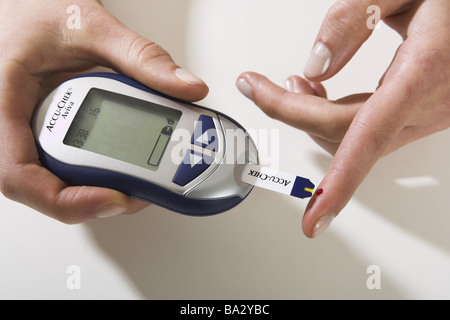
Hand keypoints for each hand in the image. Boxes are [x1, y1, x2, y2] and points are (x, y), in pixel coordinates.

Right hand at [0, 0, 207, 222]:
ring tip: (140, 177)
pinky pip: (66, 163)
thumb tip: (185, 88)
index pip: (18, 174)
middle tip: (141, 189)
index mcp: (5, 102)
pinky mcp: (46, 131)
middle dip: (95, 197)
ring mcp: (28, 132)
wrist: (27, 6)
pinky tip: (125, 160)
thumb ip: (141, 56)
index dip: (65, 200)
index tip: (114, 198)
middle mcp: (12, 125)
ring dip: (99, 186)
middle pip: (44, 187)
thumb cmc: (38, 12)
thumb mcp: (91, 27)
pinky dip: (98, 168)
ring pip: (56, 180)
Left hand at [236, 0, 449, 236]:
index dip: (336, 184)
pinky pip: (368, 128)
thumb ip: (354, 20)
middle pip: (342, 133)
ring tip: (289, 85)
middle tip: (256, 88)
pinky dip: (335, 114)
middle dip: (292, 114)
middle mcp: (428, 103)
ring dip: (311, 115)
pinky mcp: (422, 111)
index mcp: (423, 71)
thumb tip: (315, 68)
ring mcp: (427, 112)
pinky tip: (318, 90)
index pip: (364, 138)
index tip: (312, 217)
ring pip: (353, 136)